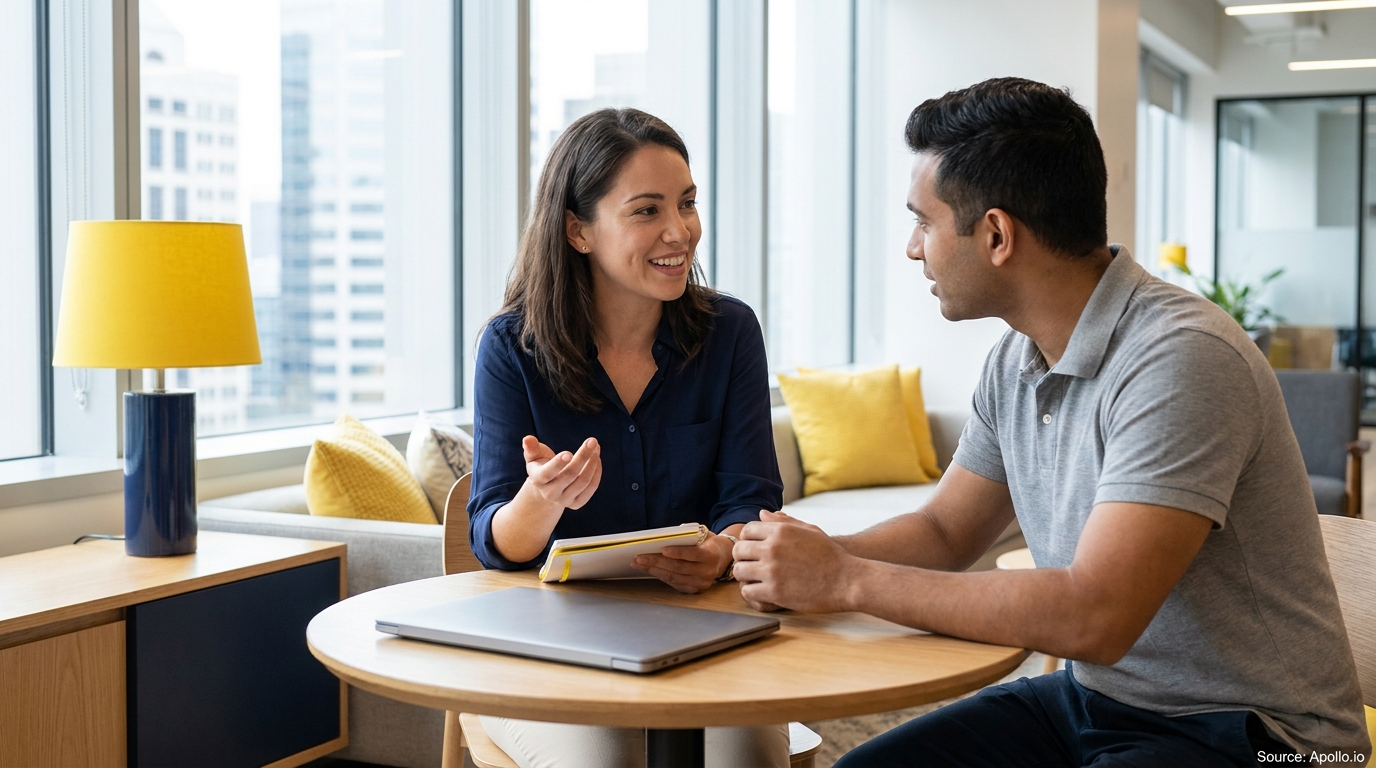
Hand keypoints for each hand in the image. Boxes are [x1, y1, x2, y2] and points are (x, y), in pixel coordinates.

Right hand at [522, 435, 600, 511]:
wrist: (547, 488)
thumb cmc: (541, 466)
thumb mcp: (534, 456)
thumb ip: (531, 448)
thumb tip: (527, 439)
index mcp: (538, 479)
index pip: (547, 473)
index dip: (558, 464)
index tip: (569, 452)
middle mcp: (550, 493)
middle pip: (570, 475)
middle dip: (583, 456)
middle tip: (592, 441)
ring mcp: (564, 500)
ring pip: (583, 481)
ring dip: (592, 463)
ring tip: (596, 447)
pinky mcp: (577, 504)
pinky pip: (591, 488)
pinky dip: (596, 472)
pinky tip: (597, 459)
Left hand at [629, 531, 733, 593]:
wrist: (723, 559)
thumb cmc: (708, 543)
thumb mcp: (704, 533)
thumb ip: (689, 532)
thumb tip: (670, 534)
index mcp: (711, 556)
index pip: (693, 555)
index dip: (678, 552)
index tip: (663, 549)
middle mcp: (707, 572)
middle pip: (679, 568)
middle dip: (657, 562)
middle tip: (639, 557)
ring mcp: (700, 583)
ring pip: (673, 578)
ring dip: (653, 570)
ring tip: (638, 564)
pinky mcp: (693, 590)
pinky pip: (674, 583)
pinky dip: (660, 576)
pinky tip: (649, 570)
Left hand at [733, 511, 857, 612]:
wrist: (846, 580)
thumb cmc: (830, 555)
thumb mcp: (810, 530)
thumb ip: (784, 521)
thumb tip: (762, 514)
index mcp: (781, 531)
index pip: (747, 530)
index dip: (748, 539)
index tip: (754, 549)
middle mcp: (773, 548)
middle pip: (739, 550)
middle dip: (743, 557)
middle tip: (752, 564)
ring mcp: (772, 570)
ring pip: (739, 571)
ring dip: (745, 575)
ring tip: (756, 578)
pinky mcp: (774, 592)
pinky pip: (748, 591)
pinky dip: (752, 592)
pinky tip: (762, 591)